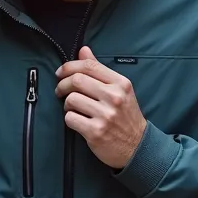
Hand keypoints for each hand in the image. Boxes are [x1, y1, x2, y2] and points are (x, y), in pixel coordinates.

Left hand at [55, 46, 147, 168]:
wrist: (137, 146)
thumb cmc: (126, 116)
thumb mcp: (120, 90)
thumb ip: (100, 70)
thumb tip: (83, 50)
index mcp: (121, 84)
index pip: (89, 66)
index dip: (69, 66)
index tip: (61, 72)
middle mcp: (114, 98)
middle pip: (77, 80)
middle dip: (63, 84)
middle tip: (60, 90)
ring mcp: (105, 115)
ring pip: (71, 99)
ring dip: (67, 104)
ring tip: (73, 108)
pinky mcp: (95, 131)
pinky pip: (70, 118)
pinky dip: (69, 119)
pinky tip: (77, 120)